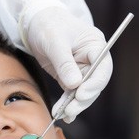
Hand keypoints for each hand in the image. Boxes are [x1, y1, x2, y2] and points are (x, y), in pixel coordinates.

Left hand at [20, 2, 112, 122]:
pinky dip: (67, 104)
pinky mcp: (69, 77)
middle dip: (83, 99)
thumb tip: (74, 85)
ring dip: (74, 105)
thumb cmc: (48, 26)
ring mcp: (81, 70)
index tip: (81, 94)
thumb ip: (64, 63)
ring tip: (63, 114)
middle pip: (94, 84)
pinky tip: (62, 113)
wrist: (36, 24)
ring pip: (83, 92)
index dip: (94, 84)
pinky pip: (72, 93)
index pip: (102, 68)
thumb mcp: (55, 42)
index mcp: (95, 46)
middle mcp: (92, 60)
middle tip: (70, 110)